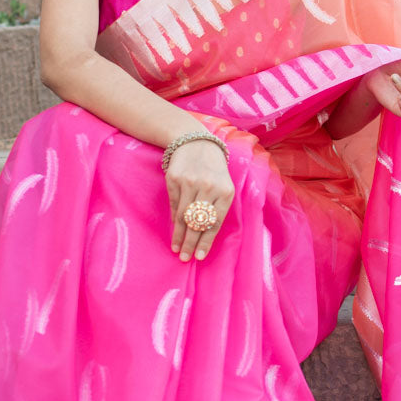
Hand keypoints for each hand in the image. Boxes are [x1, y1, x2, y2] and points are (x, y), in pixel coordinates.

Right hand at [164, 139, 234, 261]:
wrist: (195, 143)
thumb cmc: (213, 169)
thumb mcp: (222, 185)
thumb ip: (216, 207)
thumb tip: (203, 234)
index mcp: (225, 191)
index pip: (215, 222)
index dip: (206, 241)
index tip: (200, 256)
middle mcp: (209, 187)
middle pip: (199, 222)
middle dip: (192, 243)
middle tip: (186, 258)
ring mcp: (191, 183)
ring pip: (184, 217)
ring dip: (180, 236)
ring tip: (177, 249)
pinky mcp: (175, 179)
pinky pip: (175, 206)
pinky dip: (174, 221)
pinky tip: (174, 232)